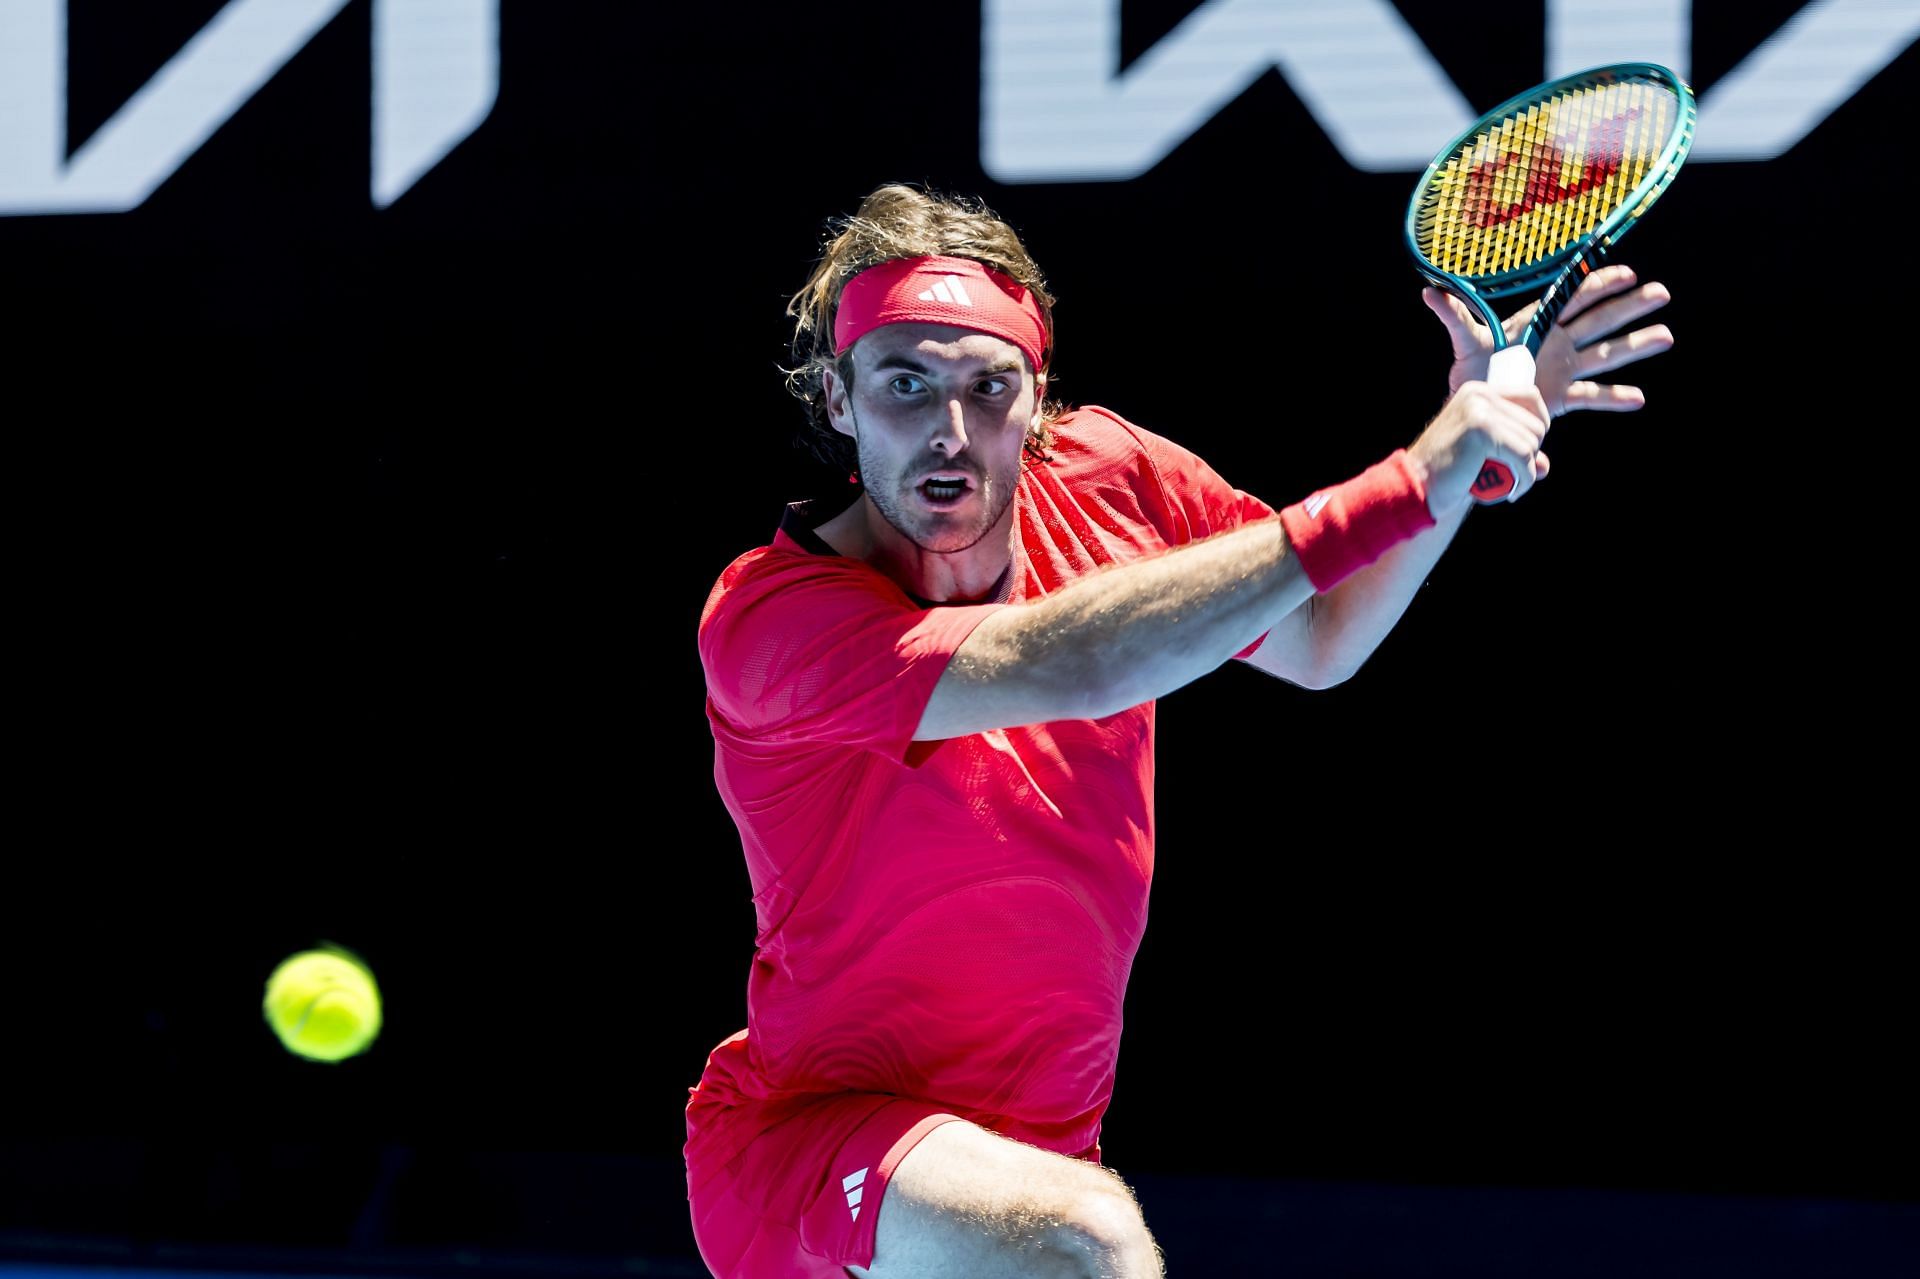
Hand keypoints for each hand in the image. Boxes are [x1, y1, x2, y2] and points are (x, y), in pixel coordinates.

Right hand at [1408, 380, 1552, 514]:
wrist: (1414, 488)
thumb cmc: (1446, 474)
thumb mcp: (1483, 456)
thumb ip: (1515, 454)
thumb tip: (1545, 466)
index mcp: (1477, 392)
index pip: (1531, 397)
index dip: (1538, 427)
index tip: (1528, 454)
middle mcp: (1479, 395)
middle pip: (1536, 423)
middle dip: (1530, 455)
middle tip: (1510, 475)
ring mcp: (1479, 411)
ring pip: (1532, 441)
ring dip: (1526, 471)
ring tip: (1506, 485)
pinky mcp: (1482, 431)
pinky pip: (1524, 457)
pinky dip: (1524, 479)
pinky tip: (1509, 492)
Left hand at [1422, 265, 1674, 414]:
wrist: (1473, 406)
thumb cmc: (1470, 369)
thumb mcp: (1464, 339)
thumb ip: (1454, 316)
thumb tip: (1429, 291)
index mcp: (1539, 323)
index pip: (1574, 297)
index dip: (1600, 284)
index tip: (1628, 273)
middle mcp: (1557, 343)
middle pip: (1599, 320)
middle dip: (1630, 307)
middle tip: (1662, 293)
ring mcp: (1563, 370)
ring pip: (1605, 354)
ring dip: (1635, 345)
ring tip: (1665, 336)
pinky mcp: (1561, 398)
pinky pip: (1592, 396)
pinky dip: (1614, 397)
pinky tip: (1638, 398)